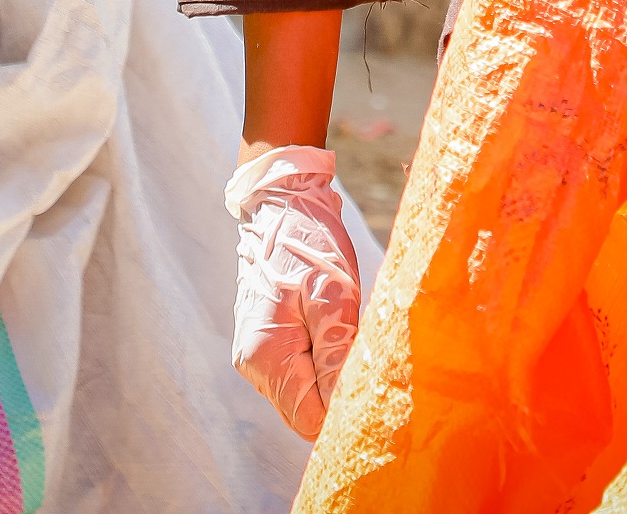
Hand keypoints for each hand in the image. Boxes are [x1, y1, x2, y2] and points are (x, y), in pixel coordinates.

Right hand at [225, 144, 360, 440]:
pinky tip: (334, 330)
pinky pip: (299, 373)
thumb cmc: (309, 245)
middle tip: (365, 354)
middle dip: (338, 395)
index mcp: (267, 356)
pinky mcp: (267, 344)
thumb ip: (335, 357)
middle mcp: (255, 364)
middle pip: (305, 411)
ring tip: (347, 332)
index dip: (342, 411)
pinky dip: (321, 362)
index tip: (370, 384)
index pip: (309, 418)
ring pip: (303, 393)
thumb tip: (341, 411)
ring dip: (331, 376)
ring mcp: (258, 355)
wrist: (281, 207)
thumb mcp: (333, 296)